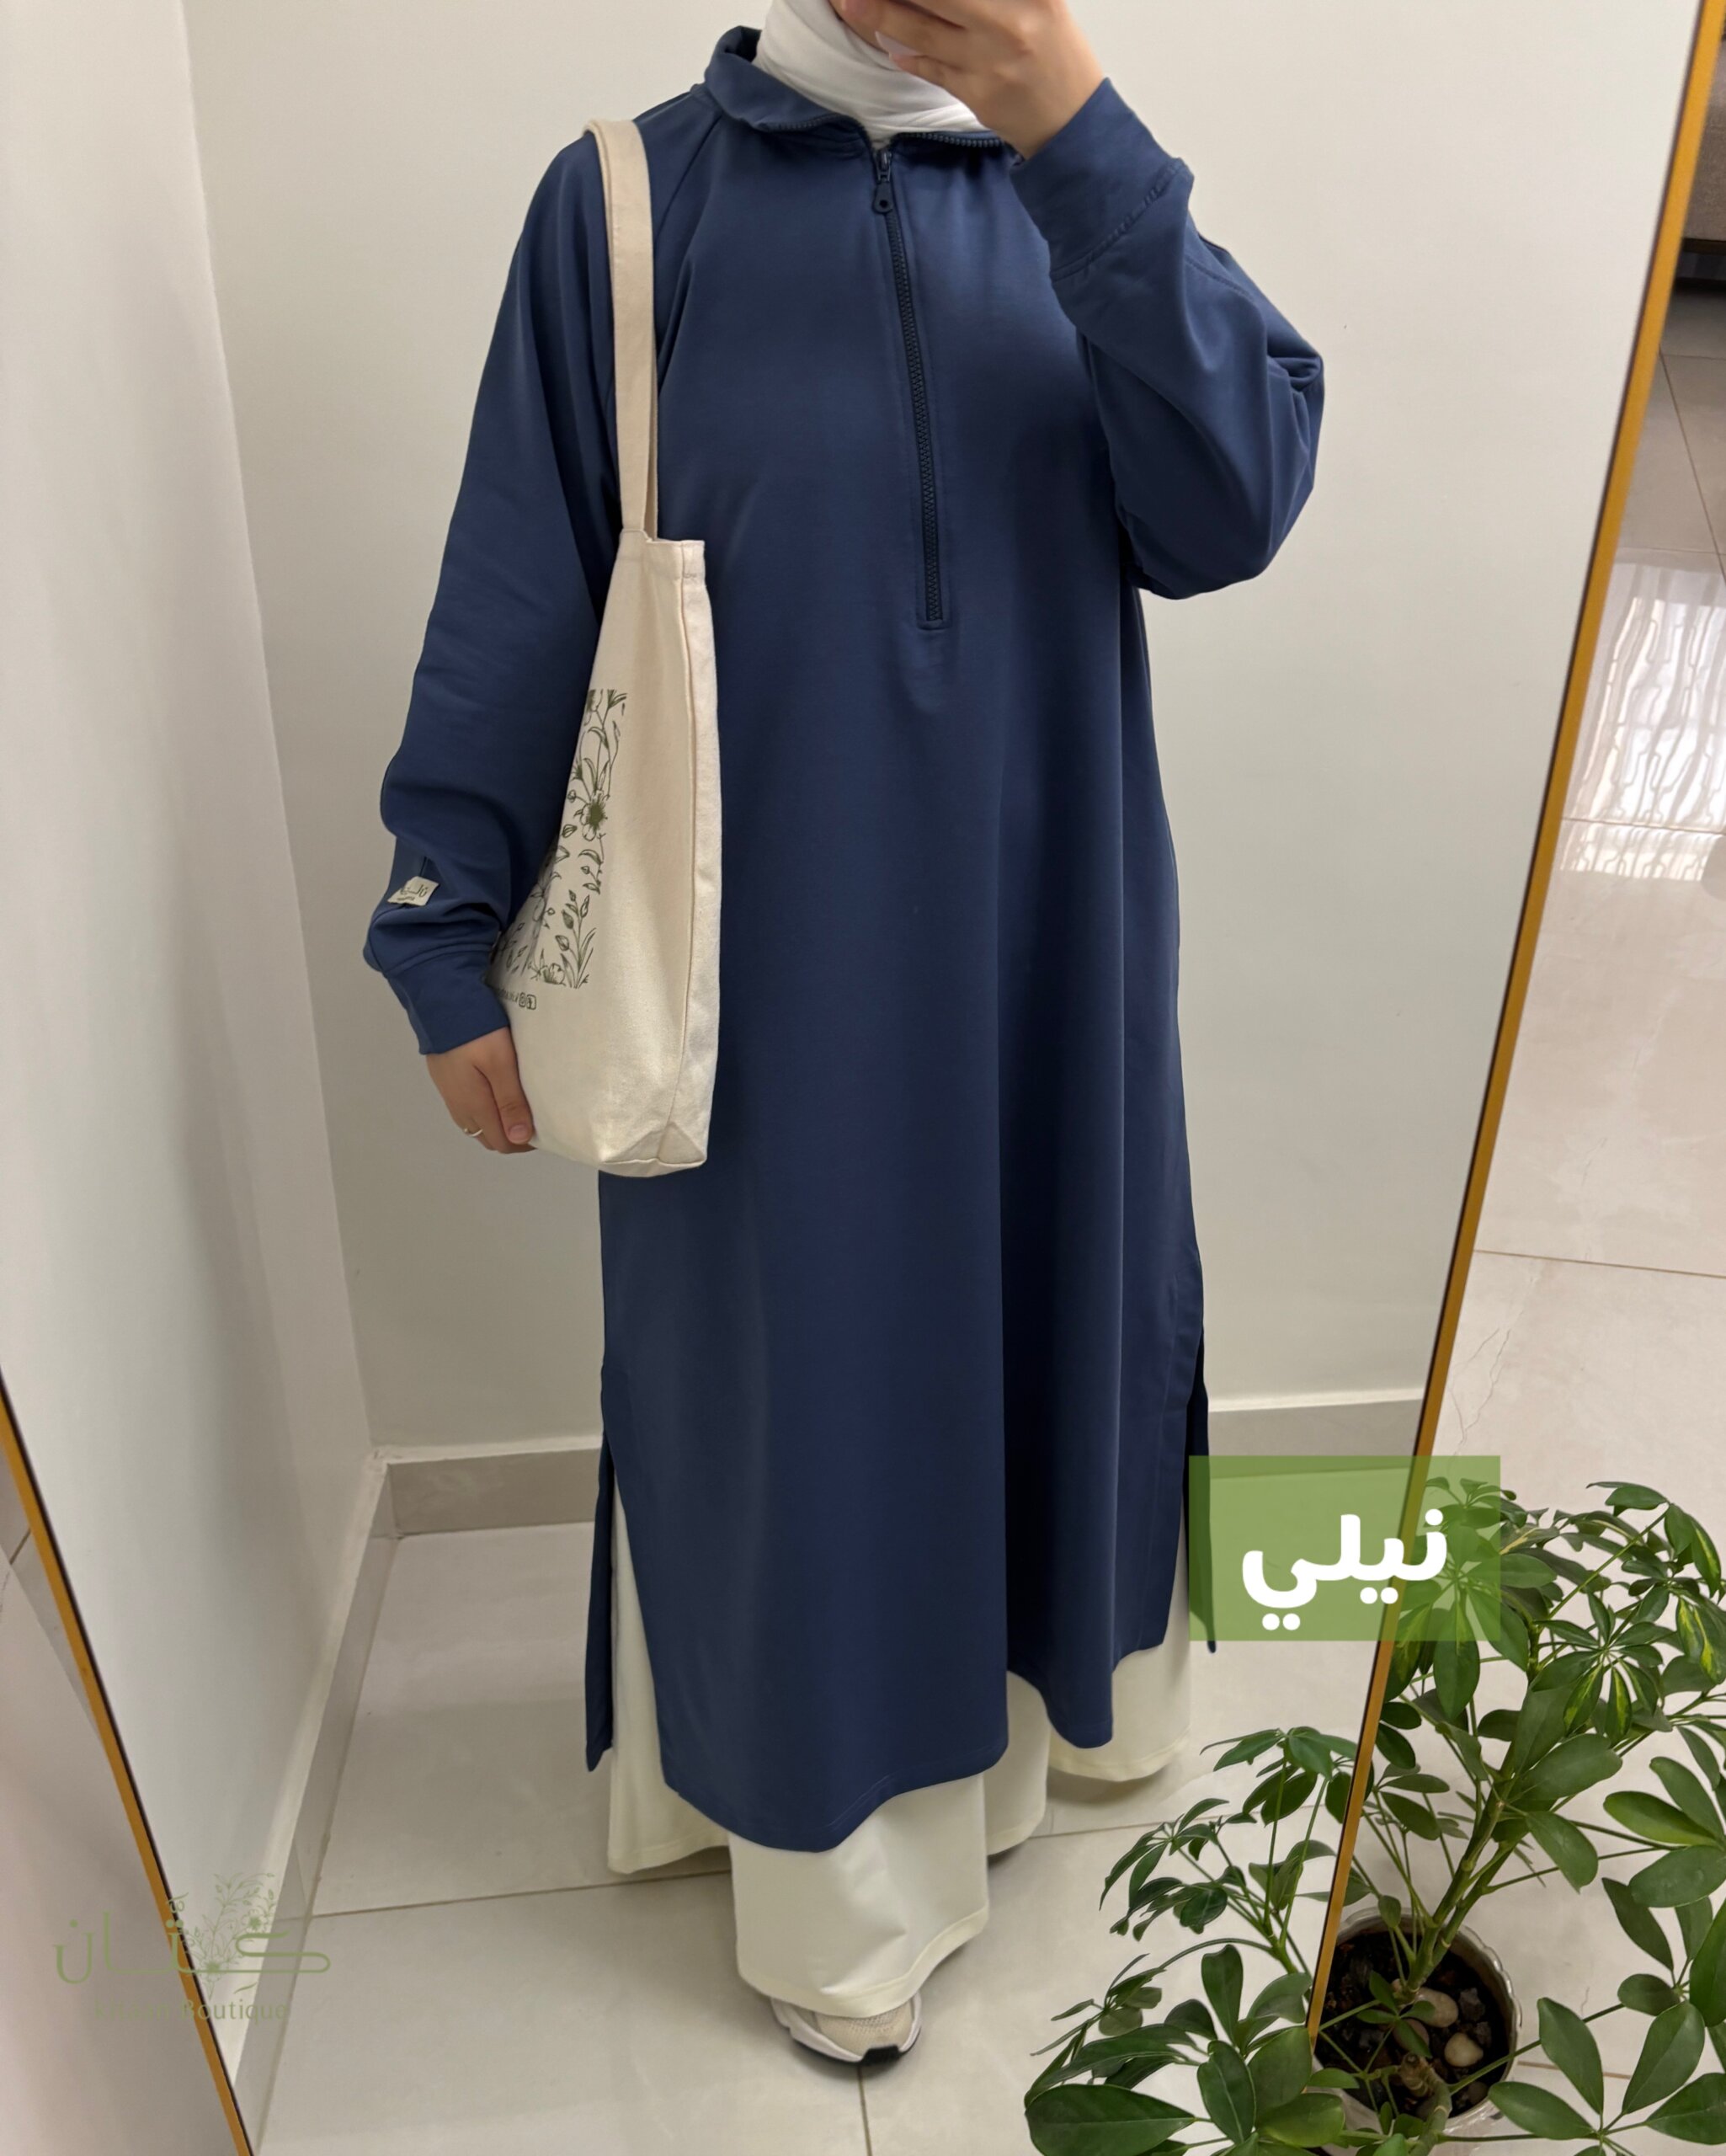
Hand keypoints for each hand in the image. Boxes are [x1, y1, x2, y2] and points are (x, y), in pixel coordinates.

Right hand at [427, 1028, 535, 1152]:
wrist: (439, 1003)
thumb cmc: (476, 1032)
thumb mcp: (500, 1064)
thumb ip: (510, 1101)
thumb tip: (519, 1138)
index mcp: (474, 1107)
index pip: (502, 1143)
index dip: (524, 1143)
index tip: (544, 1128)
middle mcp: (460, 1108)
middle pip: (489, 1138)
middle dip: (513, 1135)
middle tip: (535, 1117)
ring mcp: (450, 1095)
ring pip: (477, 1125)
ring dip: (498, 1124)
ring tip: (520, 1106)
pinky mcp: (446, 1082)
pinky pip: (468, 1109)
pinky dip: (486, 1111)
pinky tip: (497, 1093)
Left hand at [834, 0, 1102, 157]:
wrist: (1072, 121)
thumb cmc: (1055, 54)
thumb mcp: (1040, 4)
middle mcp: (1008, 22)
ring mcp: (989, 61)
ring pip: (922, 30)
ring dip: (881, 15)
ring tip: (852, 3)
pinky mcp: (976, 93)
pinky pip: (930, 68)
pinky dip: (906, 53)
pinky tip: (887, 41)